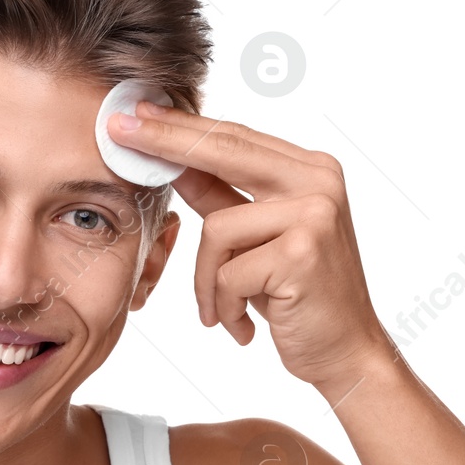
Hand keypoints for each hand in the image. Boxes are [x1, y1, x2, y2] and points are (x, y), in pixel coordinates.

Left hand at [107, 100, 393, 386]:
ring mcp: (314, 215)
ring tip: (224, 310)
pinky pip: (228, 273)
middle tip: (117, 132)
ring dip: (209, 282)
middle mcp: (318, 182)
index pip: (234, 138)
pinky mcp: (301, 253)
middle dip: (165, 143)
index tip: (135, 112)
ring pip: (216, 229)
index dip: (182, 125)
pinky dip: (225, 306)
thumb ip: (221, 197)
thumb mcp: (257, 240)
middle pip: (224, 152)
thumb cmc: (299, 297)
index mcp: (311, 169)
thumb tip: (172, 160)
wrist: (346, 352)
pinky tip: (246, 326)